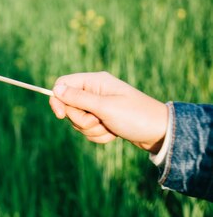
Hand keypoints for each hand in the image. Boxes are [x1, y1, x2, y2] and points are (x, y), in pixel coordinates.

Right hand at [48, 72, 168, 152]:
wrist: (160, 132)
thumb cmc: (135, 116)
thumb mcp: (105, 107)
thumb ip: (79, 98)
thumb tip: (56, 88)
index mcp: (95, 82)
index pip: (63, 84)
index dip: (57, 100)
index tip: (61, 116)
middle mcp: (94, 91)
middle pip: (69, 106)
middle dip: (81, 120)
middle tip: (99, 121)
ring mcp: (98, 106)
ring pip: (78, 121)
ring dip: (91, 130)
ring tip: (110, 128)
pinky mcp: (103, 119)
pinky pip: (88, 130)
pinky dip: (99, 135)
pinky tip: (113, 133)